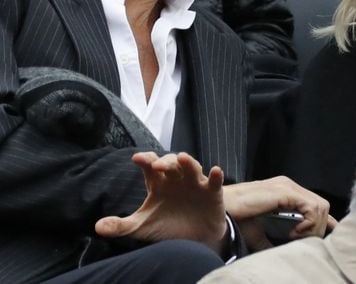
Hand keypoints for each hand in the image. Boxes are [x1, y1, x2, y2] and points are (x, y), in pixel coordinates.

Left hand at [95, 152, 227, 253]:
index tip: (137, 159)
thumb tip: (97, 226)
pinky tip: (215, 171)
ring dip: (188, 162)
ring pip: (192, 166)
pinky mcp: (212, 192)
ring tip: (182, 158)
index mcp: (159, 182)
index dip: (145, 159)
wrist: (193, 240)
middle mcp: (176, 178)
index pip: (150, 165)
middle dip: (164, 161)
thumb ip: (121, 226)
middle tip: (156, 165)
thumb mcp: (142, 227)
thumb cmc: (166, 226)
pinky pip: (215, 181)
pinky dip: (216, 175)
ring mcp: (195, 183)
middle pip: (171, 163)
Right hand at [223, 176, 335, 250]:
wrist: (221, 207)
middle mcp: (289, 186)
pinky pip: (311, 207)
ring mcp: (287, 186)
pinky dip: (308, 223)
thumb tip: (288, 256)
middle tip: (302, 242)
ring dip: (314, 227)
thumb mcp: (260, 233)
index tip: (322, 241)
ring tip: (297, 238)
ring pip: (320, 207)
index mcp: (285, 192)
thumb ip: (275, 241)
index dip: (323, 223)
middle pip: (321, 206)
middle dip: (318, 228)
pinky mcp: (284, 191)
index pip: (314, 205)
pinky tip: (294, 233)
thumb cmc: (236, 218)